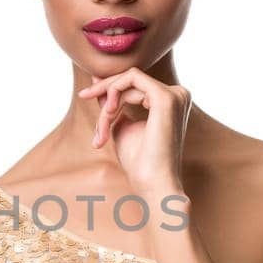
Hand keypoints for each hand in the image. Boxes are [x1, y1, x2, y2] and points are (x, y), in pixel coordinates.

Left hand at [77, 67, 192, 195]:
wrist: (153, 184)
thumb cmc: (139, 162)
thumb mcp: (120, 124)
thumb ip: (112, 101)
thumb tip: (96, 78)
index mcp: (171, 100)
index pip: (134, 83)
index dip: (107, 88)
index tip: (84, 96)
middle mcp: (178, 94)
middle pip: (130, 80)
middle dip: (104, 95)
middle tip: (92, 117)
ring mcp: (175, 94)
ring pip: (127, 81)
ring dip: (107, 105)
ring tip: (102, 132)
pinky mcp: (166, 98)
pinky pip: (131, 79)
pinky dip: (113, 93)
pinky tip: (109, 113)